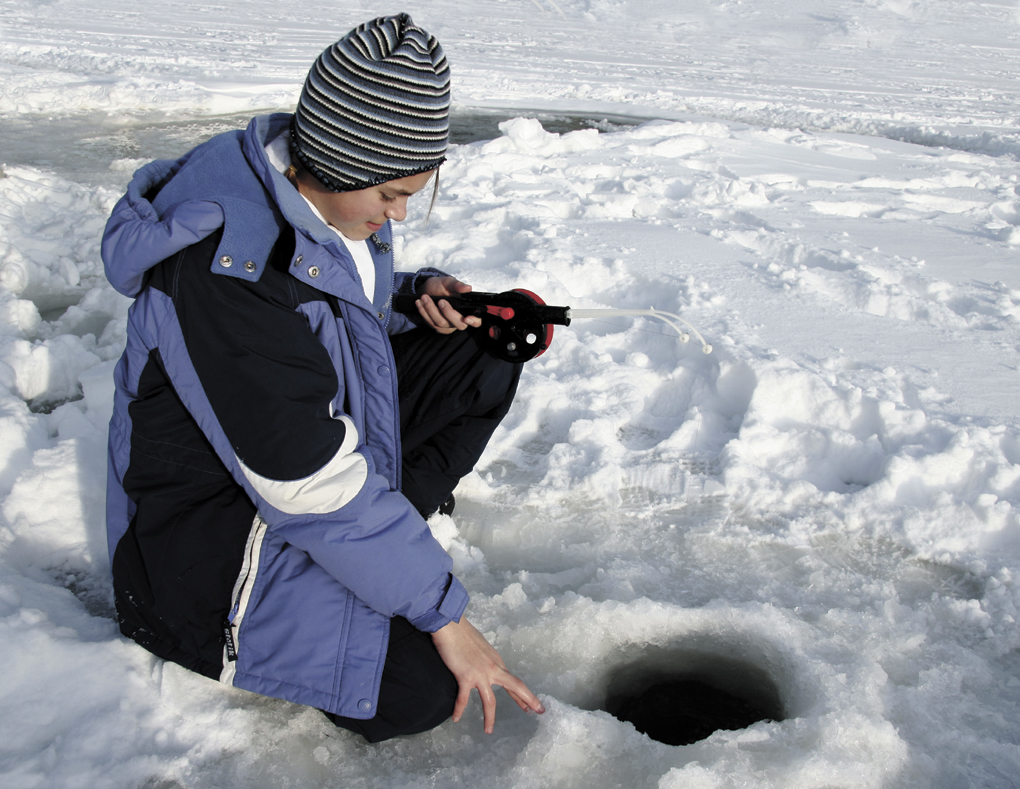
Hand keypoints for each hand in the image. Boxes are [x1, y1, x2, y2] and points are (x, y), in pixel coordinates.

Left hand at [415, 276, 482, 333]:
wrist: (426, 290)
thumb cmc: (440, 287)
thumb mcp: (448, 282)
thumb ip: (457, 285)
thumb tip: (467, 288)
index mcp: (467, 309)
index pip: (477, 321)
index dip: (474, 321)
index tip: (467, 318)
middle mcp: (460, 319)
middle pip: (459, 325)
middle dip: (448, 312)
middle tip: (440, 301)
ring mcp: (448, 325)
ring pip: (441, 324)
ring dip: (431, 309)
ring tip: (424, 297)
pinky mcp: (437, 327)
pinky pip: (431, 323)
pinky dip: (424, 312)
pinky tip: (419, 303)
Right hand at [431, 616, 544, 733]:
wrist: (450, 626)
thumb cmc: (462, 633)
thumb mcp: (481, 647)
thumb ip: (485, 660)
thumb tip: (483, 666)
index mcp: (496, 661)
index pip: (513, 681)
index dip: (523, 695)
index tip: (532, 705)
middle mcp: (493, 668)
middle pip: (515, 686)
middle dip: (528, 700)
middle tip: (538, 712)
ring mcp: (480, 673)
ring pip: (489, 701)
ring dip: (489, 718)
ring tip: (489, 731)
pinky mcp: (465, 676)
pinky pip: (463, 699)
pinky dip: (459, 710)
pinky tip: (456, 719)